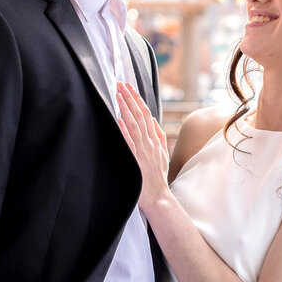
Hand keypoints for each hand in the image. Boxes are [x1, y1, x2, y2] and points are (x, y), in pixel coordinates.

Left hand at [116, 82, 170, 215]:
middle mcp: (149, 143)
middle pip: (139, 115)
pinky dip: (125, 131)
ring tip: (118, 95)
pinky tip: (119, 120)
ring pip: (134, 125)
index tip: (129, 87)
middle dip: (130, 98)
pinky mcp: (136, 162)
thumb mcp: (163, 154)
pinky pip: (130, 144)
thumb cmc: (158, 178)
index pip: (146, 114)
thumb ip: (159, 136)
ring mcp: (143, 152)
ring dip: (126, 109)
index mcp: (155, 140)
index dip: (137, 99)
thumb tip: (153, 120)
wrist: (159, 198)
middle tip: (120, 84)